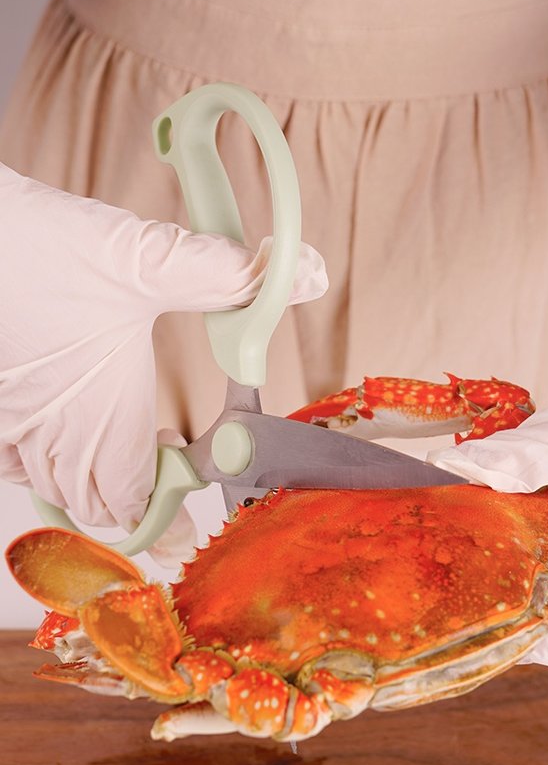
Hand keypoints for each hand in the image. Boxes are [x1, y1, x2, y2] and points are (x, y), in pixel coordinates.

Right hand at [0, 164, 327, 558]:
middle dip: (135, 492)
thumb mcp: (145, 262)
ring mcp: (9, 426)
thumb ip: (224, 277)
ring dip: (92, 474)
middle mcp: (51, 439)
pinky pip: (12, 457)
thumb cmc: (39, 251)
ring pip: (52, 484)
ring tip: (124, 437)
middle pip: (95, 504)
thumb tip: (301, 273)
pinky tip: (64, 418)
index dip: (166, 513)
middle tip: (168, 459)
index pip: (133, 507)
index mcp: (101, 424)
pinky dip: (42, 454)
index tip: (190, 504)